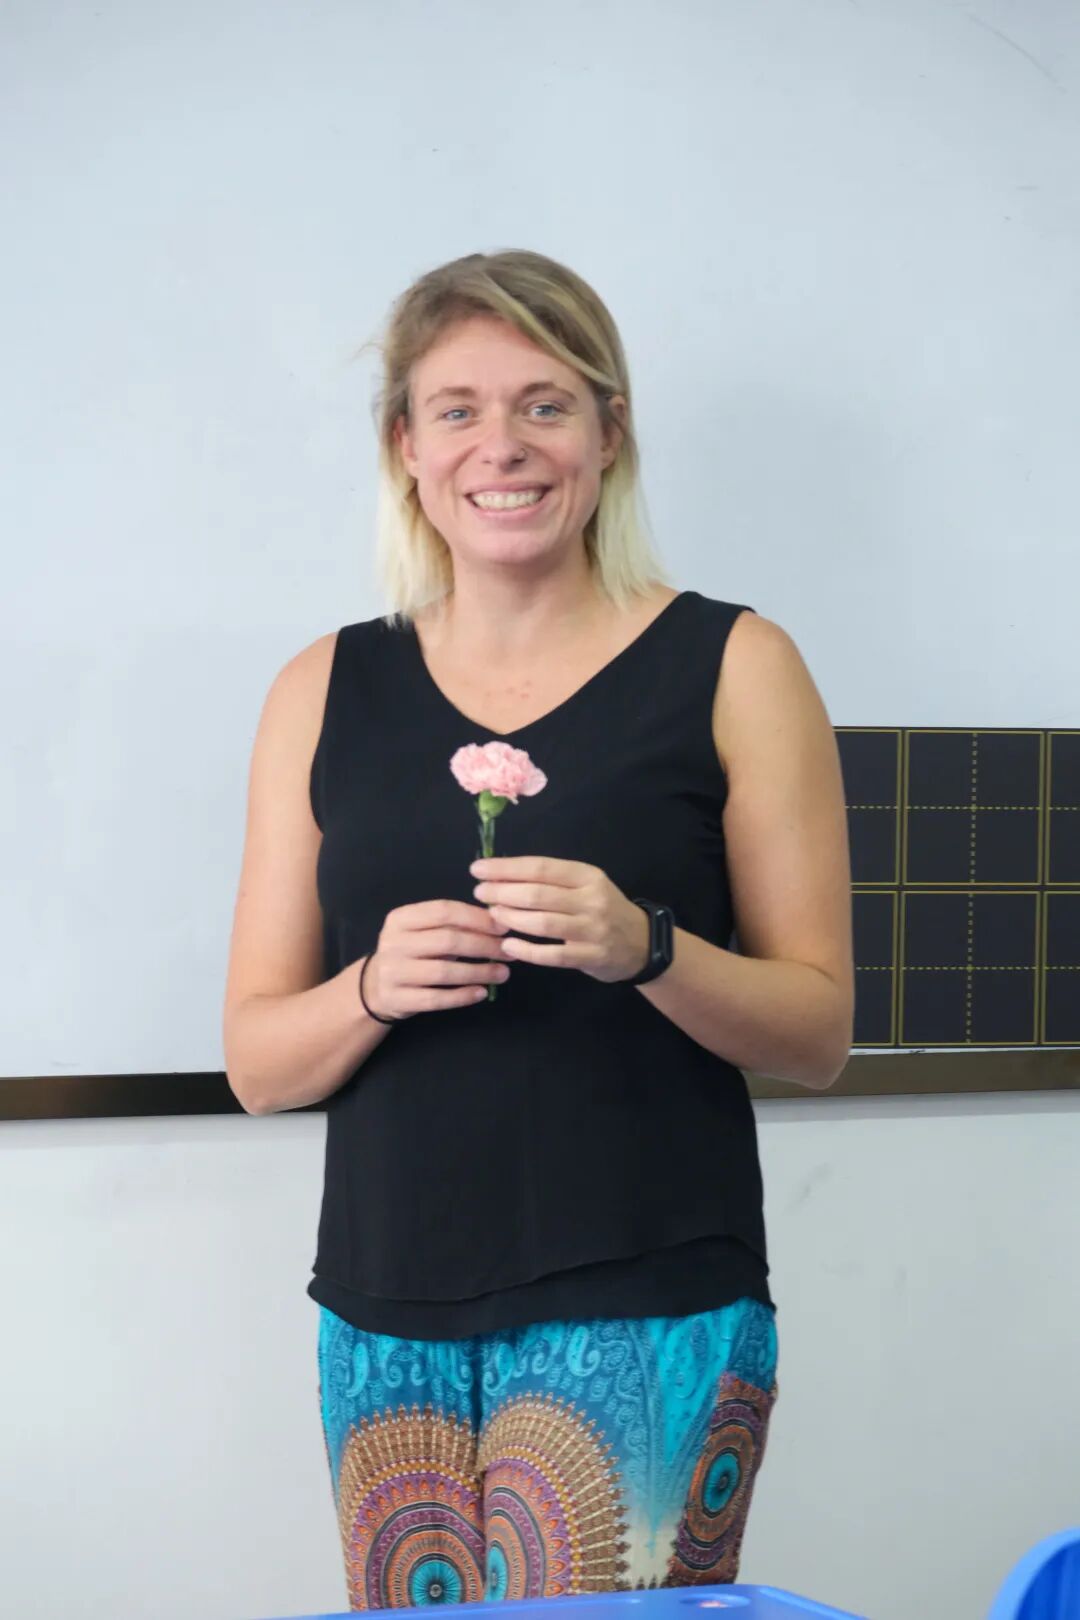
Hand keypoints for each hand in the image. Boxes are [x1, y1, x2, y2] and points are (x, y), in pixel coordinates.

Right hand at [363, 900, 512, 1020]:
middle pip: (447, 941)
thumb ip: (454, 925)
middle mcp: (393, 943)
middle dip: (484, 946)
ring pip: (444, 971)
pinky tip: (482, 992)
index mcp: (401, 918)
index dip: (477, 918)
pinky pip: (436, 998)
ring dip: (478, 972)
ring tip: (503, 973)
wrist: (375, 986)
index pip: (444, 911)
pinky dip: (462, 996)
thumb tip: (499, 922)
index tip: (503, 927)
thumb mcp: (424, 932)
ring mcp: (393, 972)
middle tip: (508, 951)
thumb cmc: (411, 953)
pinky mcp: (397, 999)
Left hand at [470, 855, 650, 984]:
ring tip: (492, 916)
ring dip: (511, 919)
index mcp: (587, 876)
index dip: (506, 868)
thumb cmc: (603, 909)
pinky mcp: (591, 956)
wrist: (641, 943)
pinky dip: (527, 951)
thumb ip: (552, 881)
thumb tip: (503, 876)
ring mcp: (592, 929)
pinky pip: (552, 955)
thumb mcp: (586, 885)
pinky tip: (508, 946)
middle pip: (538, 894)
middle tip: (480, 893)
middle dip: (502, 892)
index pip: (540, 868)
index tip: (478, 869)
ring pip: (542, 923)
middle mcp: (591, 900)